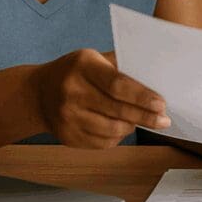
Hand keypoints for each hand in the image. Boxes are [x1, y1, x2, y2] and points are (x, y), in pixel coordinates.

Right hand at [33, 48, 169, 148]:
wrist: (38, 94)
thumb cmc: (74, 72)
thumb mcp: (93, 59)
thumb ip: (120, 66)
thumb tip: (155, 77)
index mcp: (82, 66)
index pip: (117, 84)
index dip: (142, 96)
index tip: (161, 104)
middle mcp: (72, 92)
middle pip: (117, 110)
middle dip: (146, 117)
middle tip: (164, 120)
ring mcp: (68, 117)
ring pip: (112, 130)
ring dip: (132, 126)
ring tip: (141, 120)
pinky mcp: (68, 137)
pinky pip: (103, 143)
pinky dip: (117, 137)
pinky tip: (121, 127)